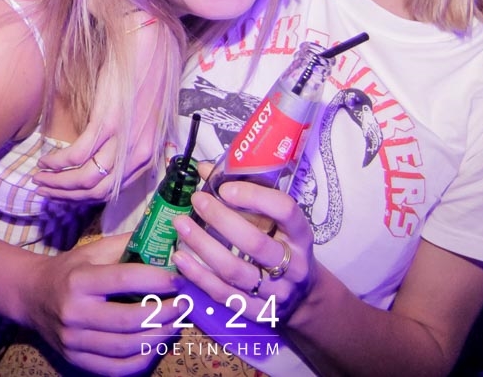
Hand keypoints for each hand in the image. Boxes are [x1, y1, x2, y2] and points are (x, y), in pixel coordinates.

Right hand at [27, 234, 183, 374]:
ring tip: (176, 323)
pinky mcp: (76, 359)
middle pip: (128, 320)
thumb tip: (166, 240)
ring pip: (125, 347)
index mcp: (79, 281)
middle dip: (164, 313)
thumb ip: (127, 245)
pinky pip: (116, 368)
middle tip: (184, 304)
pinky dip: (142, 359)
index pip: (124, 280)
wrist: (32, 296)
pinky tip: (156, 344)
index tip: (179, 279)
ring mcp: (73, 341)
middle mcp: (74, 313)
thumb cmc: (69, 270)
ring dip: (158, 336)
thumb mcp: (93, 250)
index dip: (156, 280)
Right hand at [34, 19, 162, 199]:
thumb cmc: (144, 77)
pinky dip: (58, 161)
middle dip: (66, 194)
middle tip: (44, 188)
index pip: (112, 191)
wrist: (150, 47)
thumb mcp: (142, 120)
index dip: (83, 197)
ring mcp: (123, 140)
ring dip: (57, 183)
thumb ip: (128, 143)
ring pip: (85, 178)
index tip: (64, 193)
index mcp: (147, 155)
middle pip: (96, 191)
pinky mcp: (108, 123)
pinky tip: (45, 159)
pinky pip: (77, 154)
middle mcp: (138, 154)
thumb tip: (103, 158)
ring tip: (39, 177)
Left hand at [172, 179, 314, 323]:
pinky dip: (199, 275)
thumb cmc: (284, 247)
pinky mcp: (256, 312)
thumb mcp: (278, 223)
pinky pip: (223, 294)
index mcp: (301, 235)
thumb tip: (204, 169)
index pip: (285, 211)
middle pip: (254, 242)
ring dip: (202, 245)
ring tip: (180, 224)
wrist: (301, 297)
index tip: (225, 187)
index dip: (255, 197)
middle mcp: (292, 264)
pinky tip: (180, 258)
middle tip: (196, 200)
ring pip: (234, 270)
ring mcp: (275, 292)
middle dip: (220, 219)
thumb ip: (246, 196)